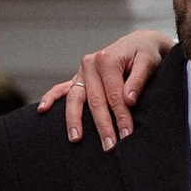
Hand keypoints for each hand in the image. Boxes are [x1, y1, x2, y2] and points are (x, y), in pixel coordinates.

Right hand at [35, 28, 171, 148]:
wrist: (137, 44)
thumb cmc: (145, 54)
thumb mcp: (148, 62)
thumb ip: (138, 80)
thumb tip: (128, 100)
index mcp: (107, 59)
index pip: (114, 95)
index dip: (121, 116)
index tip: (127, 135)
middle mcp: (90, 64)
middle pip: (95, 100)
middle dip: (102, 125)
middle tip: (109, 146)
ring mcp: (81, 71)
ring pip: (75, 98)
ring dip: (74, 120)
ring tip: (76, 139)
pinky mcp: (78, 77)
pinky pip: (61, 89)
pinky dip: (51, 98)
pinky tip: (42, 110)